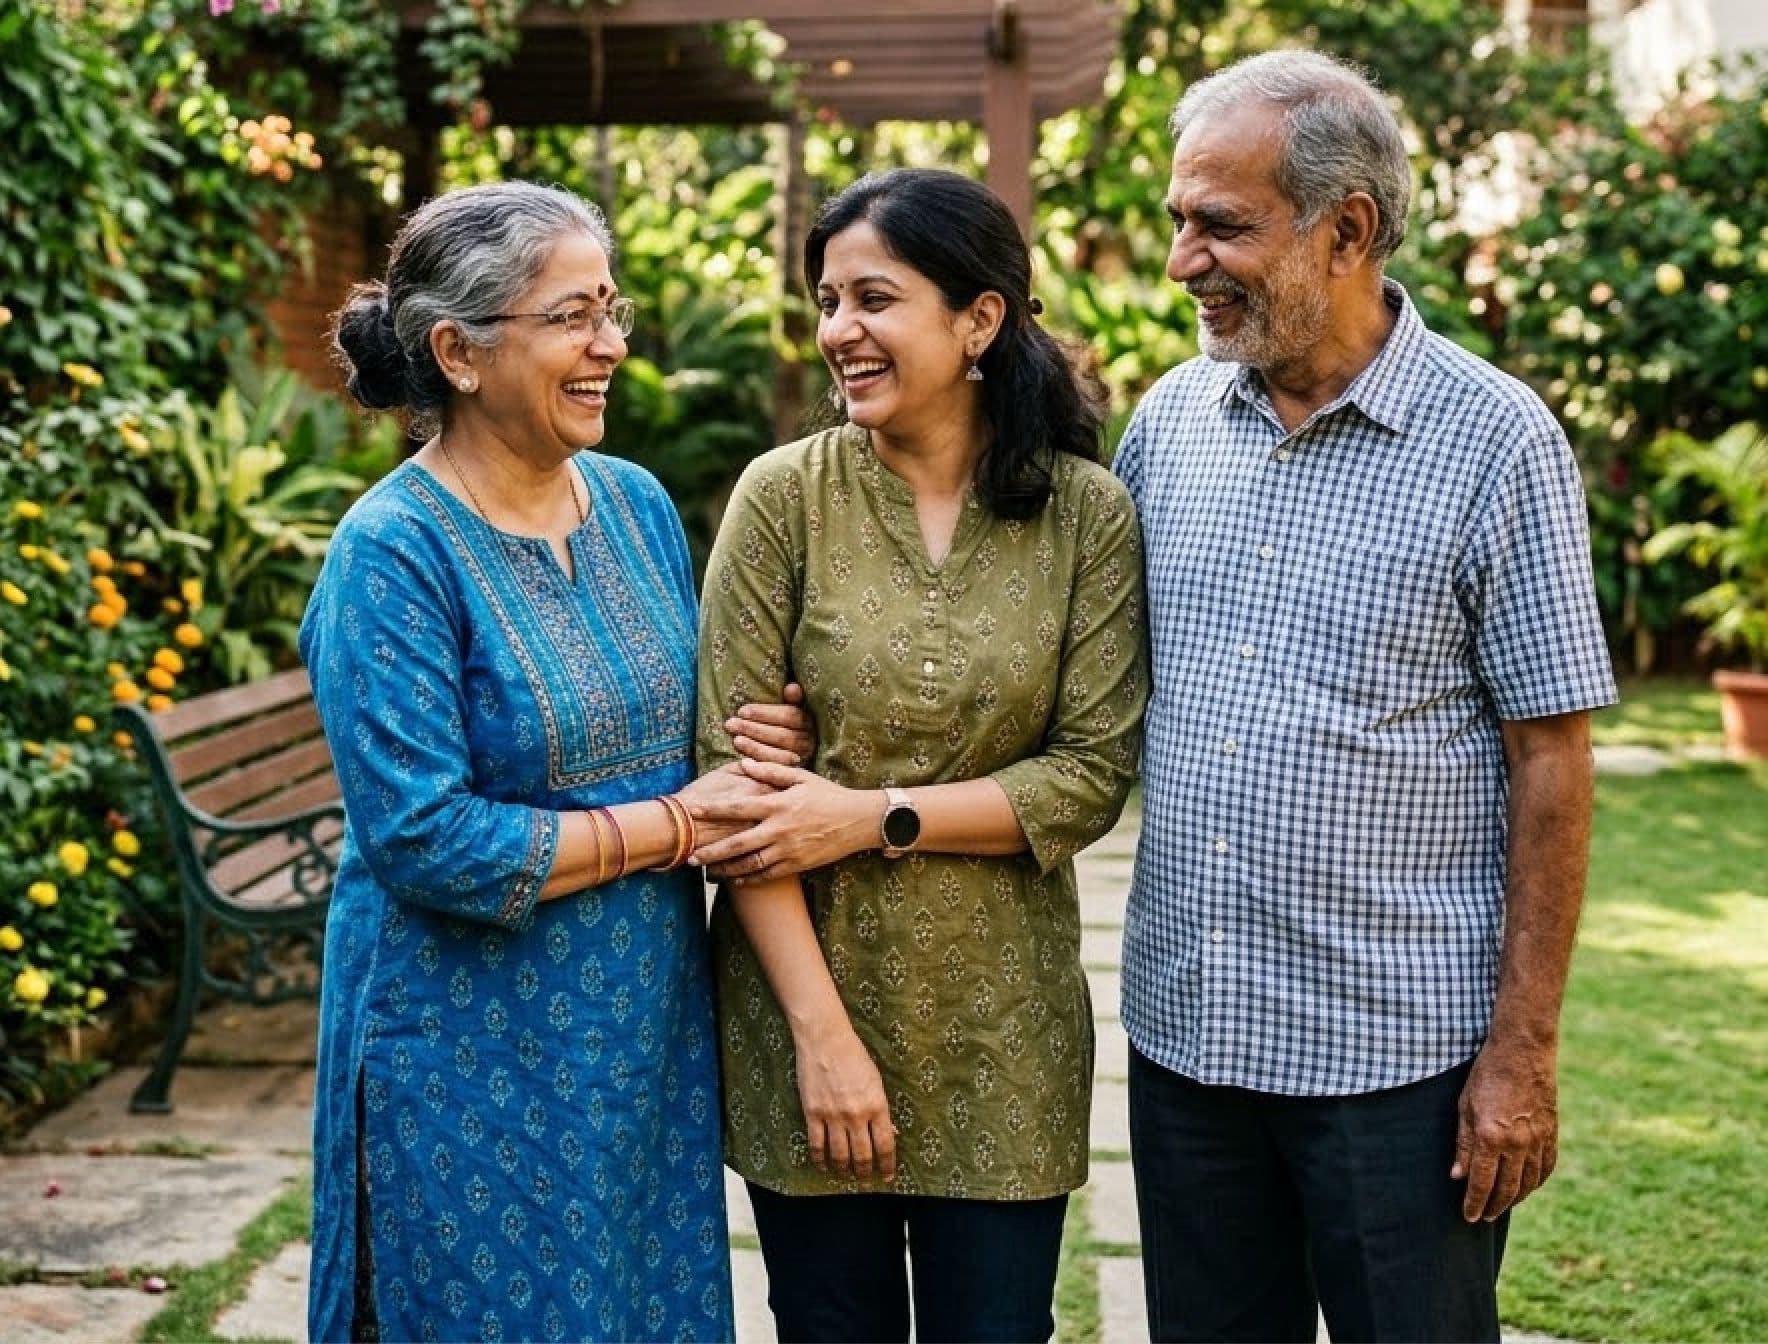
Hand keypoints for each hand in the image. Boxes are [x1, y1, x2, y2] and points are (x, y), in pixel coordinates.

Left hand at [687, 759, 874, 880]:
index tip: (694, 810)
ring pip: (750, 865)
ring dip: (726, 870)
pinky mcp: (797, 865)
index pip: (739, 807)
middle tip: (690, 857)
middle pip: (737, 845)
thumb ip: (771, 770)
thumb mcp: (801, 777)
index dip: (714, 809)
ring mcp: (788, 850)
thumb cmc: (828, 795)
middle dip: (711, 852)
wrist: (859, 821)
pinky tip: (735, 880)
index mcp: (779, 804)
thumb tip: (744, 763)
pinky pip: (767, 875)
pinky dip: (749, 880)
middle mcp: (780, 830)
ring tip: (707, 872)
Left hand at [728, 682, 815, 768]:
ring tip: (735, 740)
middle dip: (754, 729)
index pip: (789, 716)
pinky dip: (758, 764)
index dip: (765, 713)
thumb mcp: (791, 709)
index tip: (741, 711)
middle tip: (731, 724)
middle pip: (783, 736)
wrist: (787, 756)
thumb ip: (793, 700)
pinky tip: (742, 759)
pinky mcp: (791, 774)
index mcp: (808, 722)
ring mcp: (801, 759)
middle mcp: (808, 741)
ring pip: (779, 754)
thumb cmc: (784, 724)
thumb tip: (792, 687)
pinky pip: (775, 770)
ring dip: (754, 747)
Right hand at [794, 1020, 895, 1182]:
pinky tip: (824, 1165)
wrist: (825, 1039)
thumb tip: (889, 1133)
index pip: (885, 1145)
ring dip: (844, 1170)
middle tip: (865, 1180)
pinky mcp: (813, 1113)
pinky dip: (820, 1160)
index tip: (887, 1177)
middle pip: (862, 1155)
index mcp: (877, 1105)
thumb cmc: (855, 1056)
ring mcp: (833, 1115)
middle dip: (865, 1172)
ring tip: (845, 1175)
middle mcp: (856, 1114)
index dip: (887, 1165)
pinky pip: (816, 1144)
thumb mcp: (876, 1081)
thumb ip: (881, 1109)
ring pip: (840, 1155)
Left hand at [1451, 1037, 1558, 1221]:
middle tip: (1484, 1217)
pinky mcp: (1552, 1134)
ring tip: (1502, 1206)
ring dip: (1516, 1199)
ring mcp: (1538, 1141)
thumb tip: (1457, 1176)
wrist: (1523, 1052)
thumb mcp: (1465, 1107)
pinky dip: (1536, 1182)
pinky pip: (1546, 1168)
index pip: (1481, 1182)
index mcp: (1490, 1137)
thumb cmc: (1486, 1075)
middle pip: (1507, 1189)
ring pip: (1529, 1183)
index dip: (1474, 1203)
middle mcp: (1517, 1144)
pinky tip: (1527, 1187)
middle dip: (1494, 1207)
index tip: (1468, 1216)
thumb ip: (1462, 1144)